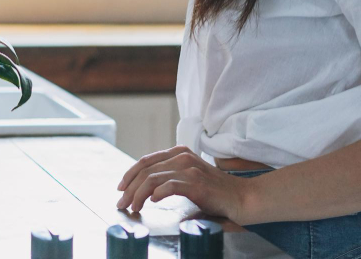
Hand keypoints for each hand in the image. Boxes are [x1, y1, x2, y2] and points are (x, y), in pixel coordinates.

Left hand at [115, 146, 254, 222]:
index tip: (120, 188)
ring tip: (133, 207)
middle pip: (145, 170)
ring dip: (138, 194)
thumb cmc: (214, 191)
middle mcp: (182, 156)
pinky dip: (157, 193)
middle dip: (129, 188)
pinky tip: (151, 202)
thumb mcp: (189, 176)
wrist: (240, 197)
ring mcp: (189, 168)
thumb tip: (144, 187)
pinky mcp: (196, 182)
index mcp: (179, 152)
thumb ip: (170, 174)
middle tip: (122, 203)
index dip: (129, 174)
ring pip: (153, 178)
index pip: (146, 160)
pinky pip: (169, 186)